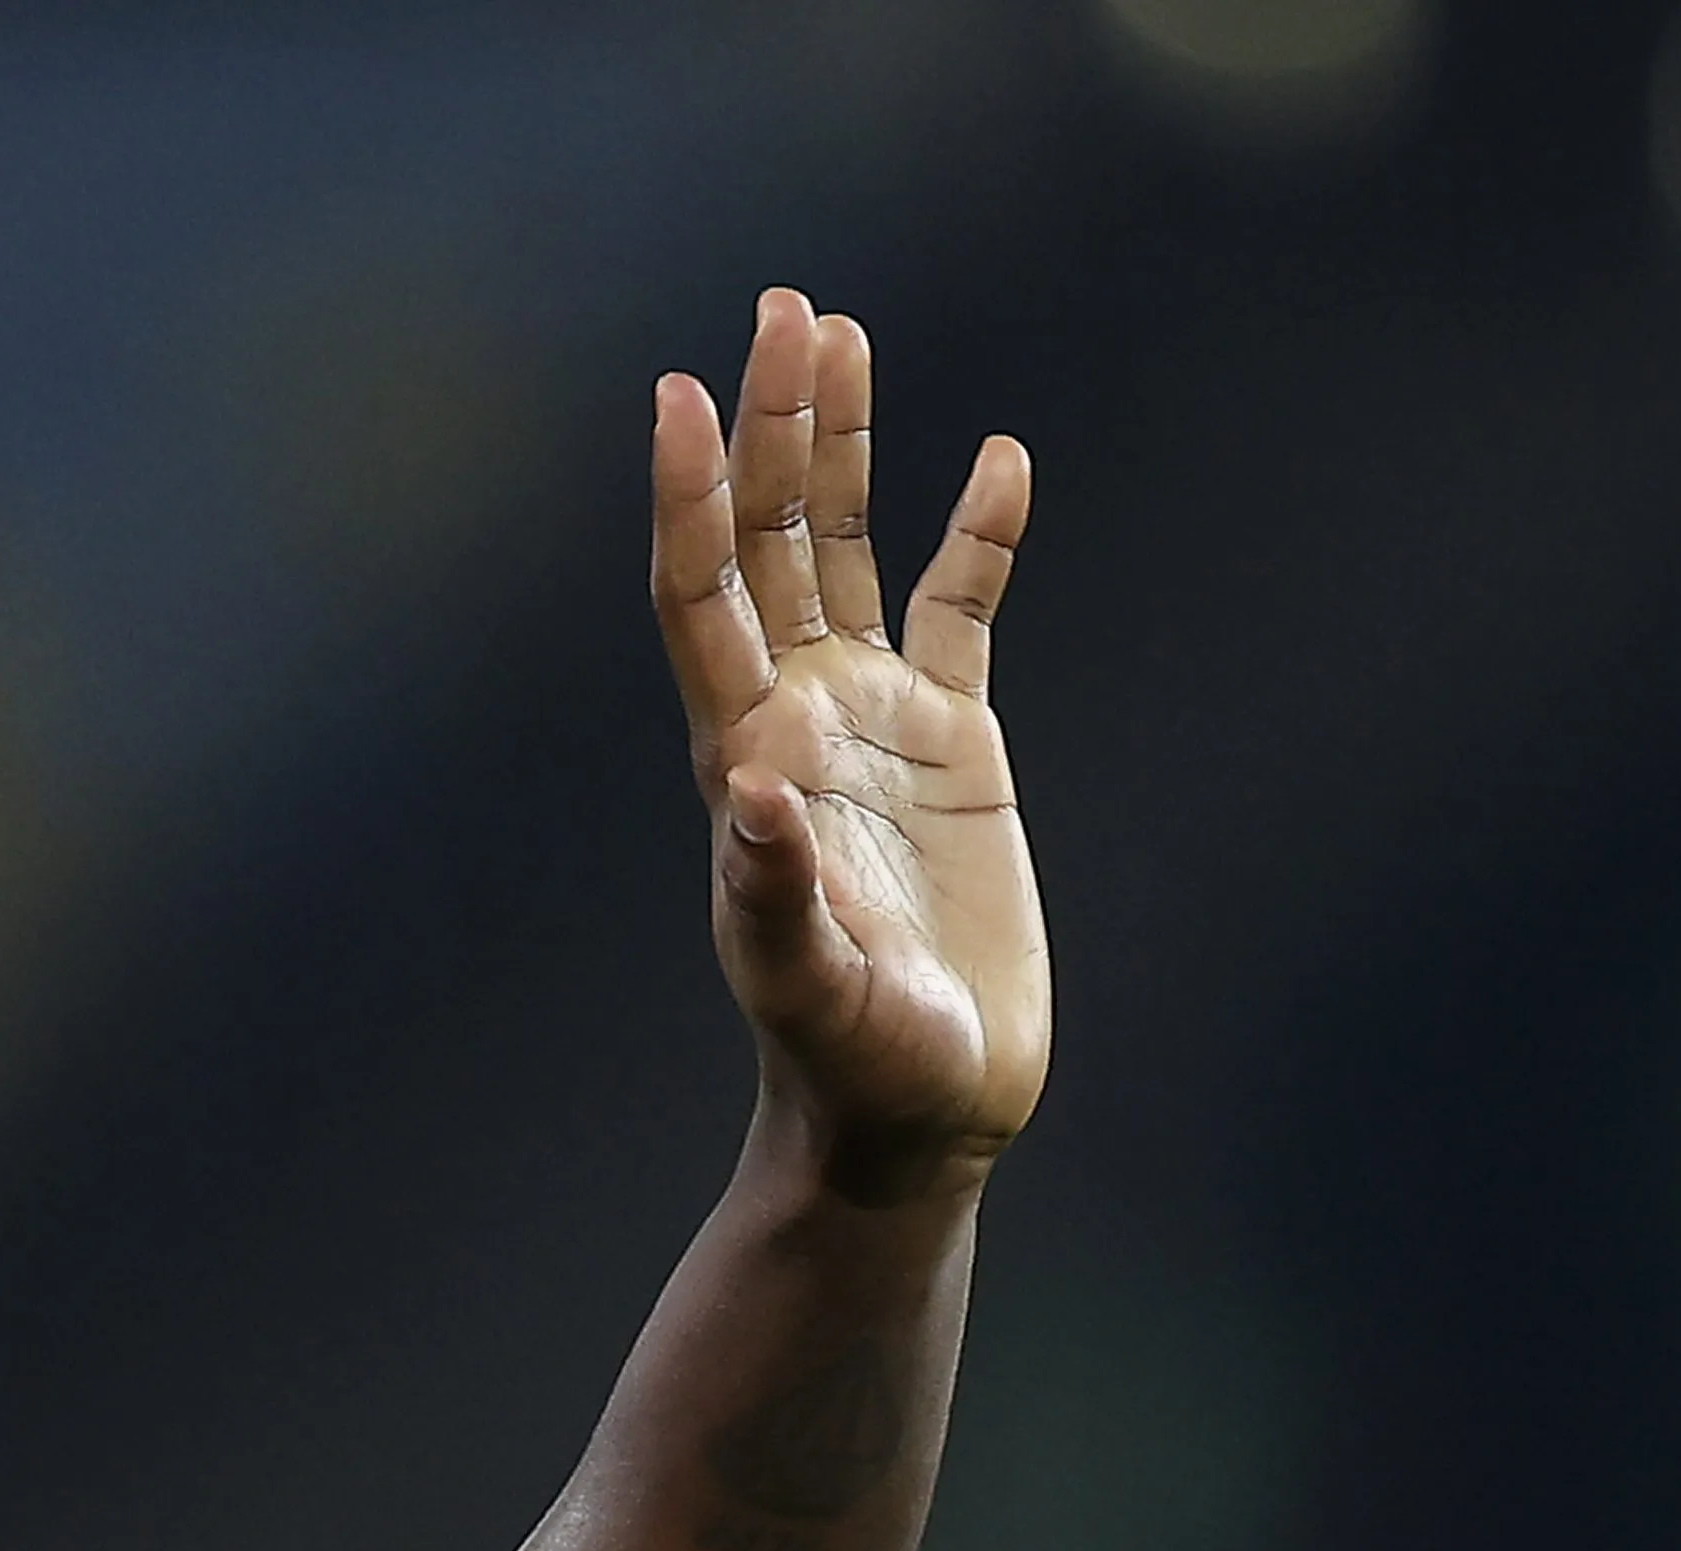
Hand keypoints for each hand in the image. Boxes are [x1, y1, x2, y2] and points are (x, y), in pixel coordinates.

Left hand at [650, 291, 1043, 1193]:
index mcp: (745, 762)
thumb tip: (751, 794)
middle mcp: (798, 720)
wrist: (920, 1112)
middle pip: (773, 540)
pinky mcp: (954, 747)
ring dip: (845, 447)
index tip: (680, 398)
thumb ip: (773, 897)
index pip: (702, 598)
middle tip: (782, 308)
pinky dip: (980, 536)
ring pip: (851, 551)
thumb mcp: (809, 990)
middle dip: (773, 426)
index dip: (691, 499)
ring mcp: (874, 724)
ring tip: (841, 330)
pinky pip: (965, 611)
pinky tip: (1001, 460)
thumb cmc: (851, 1066)